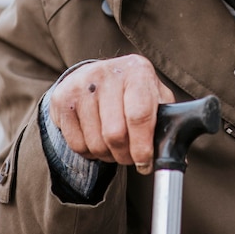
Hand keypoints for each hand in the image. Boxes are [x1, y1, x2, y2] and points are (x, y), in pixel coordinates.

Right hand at [49, 54, 174, 173]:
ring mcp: (82, 84)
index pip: (139, 115)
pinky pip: (76, 145)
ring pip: (95, 143)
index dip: (142, 147)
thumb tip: (172, 154)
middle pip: (115, 134)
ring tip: (114, 145)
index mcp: (137, 70)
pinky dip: (89, 152)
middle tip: (130, 157)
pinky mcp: (62, 99)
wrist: (97, 74)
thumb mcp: (154, 95)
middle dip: (125, 155)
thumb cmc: (133, 91)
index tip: (145, 163)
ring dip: (107, 155)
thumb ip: (166, 120)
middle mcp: (108, 73)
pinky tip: (96, 138)